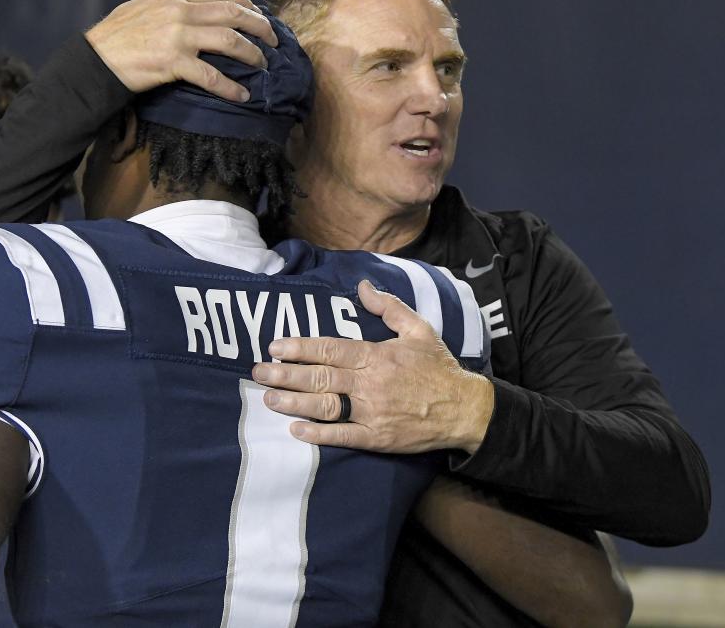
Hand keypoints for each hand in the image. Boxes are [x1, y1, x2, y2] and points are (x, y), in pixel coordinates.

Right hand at [84, 0, 277, 101]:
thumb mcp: (140, 7)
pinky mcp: (173, 63)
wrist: (94, 61)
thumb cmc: (114, 37)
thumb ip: (166, 5)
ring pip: (230, 40)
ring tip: (263, 66)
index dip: (244, 3)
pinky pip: (212, 75)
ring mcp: (177, 36)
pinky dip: (230, 87)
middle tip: (274, 41)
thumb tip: (187, 7)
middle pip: (233, 13)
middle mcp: (179, 11)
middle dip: (260, 26)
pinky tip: (241, 96)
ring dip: (252, 54)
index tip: (257, 15)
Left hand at [251, 280, 494, 453]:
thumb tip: (363, 286)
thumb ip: (388, 307)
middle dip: (285, 374)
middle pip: (319, 376)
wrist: (465, 409)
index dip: (299, 347)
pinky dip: (317, 434)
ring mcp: (372, 412)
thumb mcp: (419, 329)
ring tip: (269, 399)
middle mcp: (370, 383)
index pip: (330, 349)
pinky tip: (296, 430)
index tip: (275, 346)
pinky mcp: (377, 438)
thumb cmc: (439, 367)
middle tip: (258, 372)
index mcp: (376, 355)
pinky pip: (342, 436)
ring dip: (293, 402)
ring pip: (325, 405)